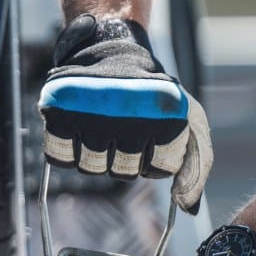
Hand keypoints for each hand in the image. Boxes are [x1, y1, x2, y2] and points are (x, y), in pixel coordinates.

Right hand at [38, 14, 211, 212]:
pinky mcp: (59, 110)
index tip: (150, 134)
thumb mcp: (186, 117)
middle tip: (122, 127)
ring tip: (100, 124)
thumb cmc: (150, 92)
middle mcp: (129, 113)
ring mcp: (92, 111)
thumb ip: (196, 163)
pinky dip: (65, 149)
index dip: (154, 157)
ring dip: (94, 153)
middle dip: (124, 156)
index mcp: (165, 114)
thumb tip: (187, 207)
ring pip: (90, 168)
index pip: (158, 170)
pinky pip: (59, 157)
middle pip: (122, 172)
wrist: (110, 49)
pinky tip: (76, 127)